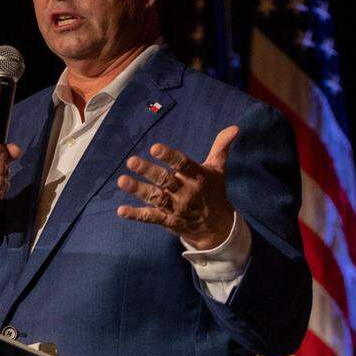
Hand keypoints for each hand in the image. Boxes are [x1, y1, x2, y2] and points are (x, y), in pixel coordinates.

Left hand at [116, 126, 238, 249]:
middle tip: (131, 161)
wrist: (217, 228)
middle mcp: (186, 192)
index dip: (170, 156)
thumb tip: (235, 127)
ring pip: (155, 197)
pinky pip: (151, 217)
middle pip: (165, 180)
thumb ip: (221, 147)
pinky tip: (121, 211)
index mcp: (197, 177)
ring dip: (138, 190)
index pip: (183, 164)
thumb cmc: (213, 192)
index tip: (155, 148)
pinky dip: (136, 215)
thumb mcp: (218, 170)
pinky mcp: (167, 221)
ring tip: (122, 180)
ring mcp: (175, 208)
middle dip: (148, 171)